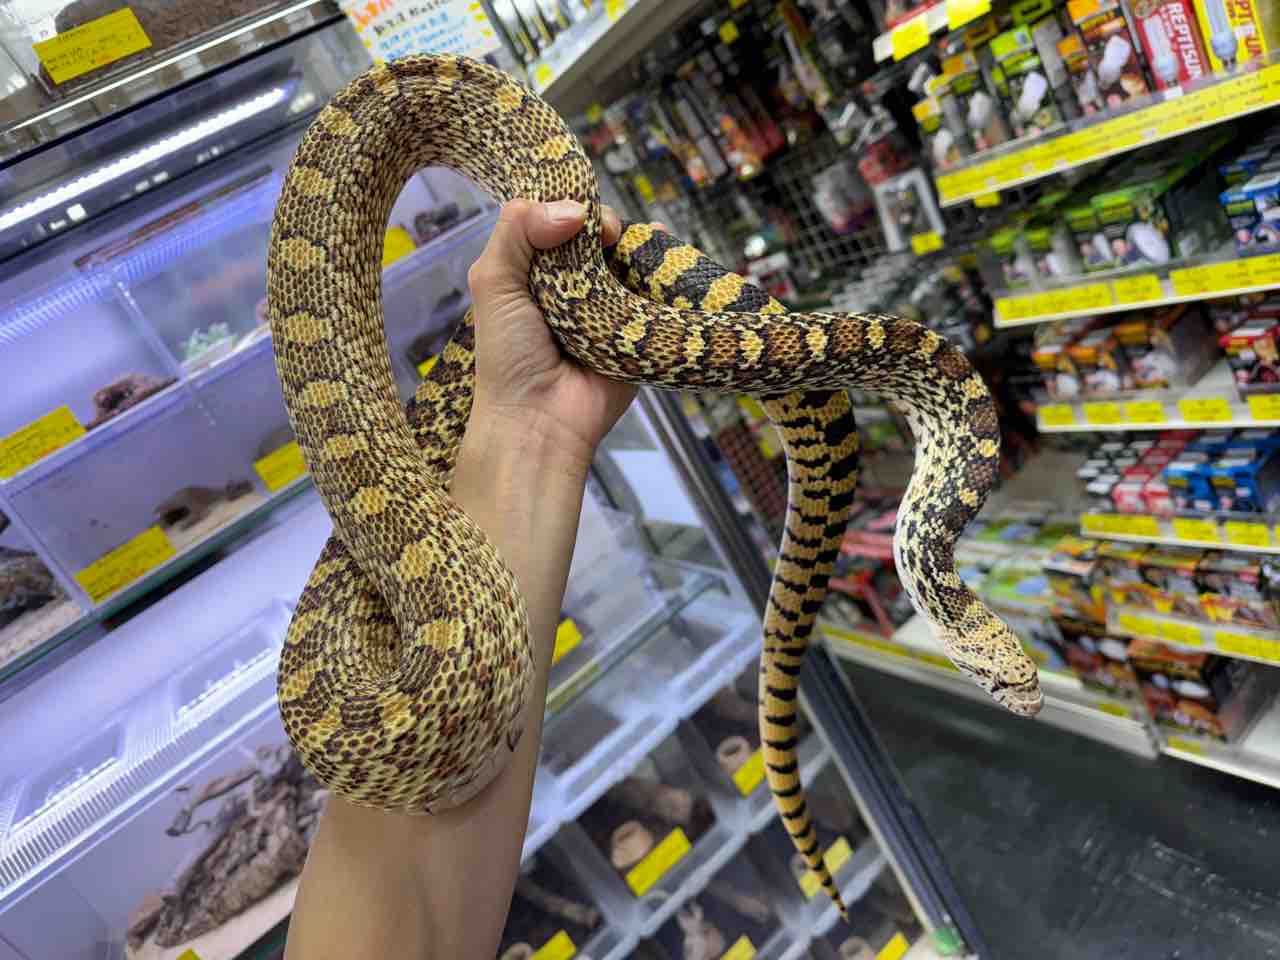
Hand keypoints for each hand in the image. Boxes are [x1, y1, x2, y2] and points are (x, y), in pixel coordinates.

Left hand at [466, 199, 638, 468]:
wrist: (541, 420)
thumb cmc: (509, 355)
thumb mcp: (493, 283)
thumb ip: (517, 231)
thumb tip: (574, 209)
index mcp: (533, 271)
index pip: (555, 220)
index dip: (568, 206)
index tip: (578, 213)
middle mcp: (571, 285)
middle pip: (596, 234)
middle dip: (604, 224)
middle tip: (607, 236)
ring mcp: (608, 306)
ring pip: (628, 258)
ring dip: (637, 241)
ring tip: (643, 238)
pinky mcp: (639, 328)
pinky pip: (655, 291)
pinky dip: (663, 270)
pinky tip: (666, 252)